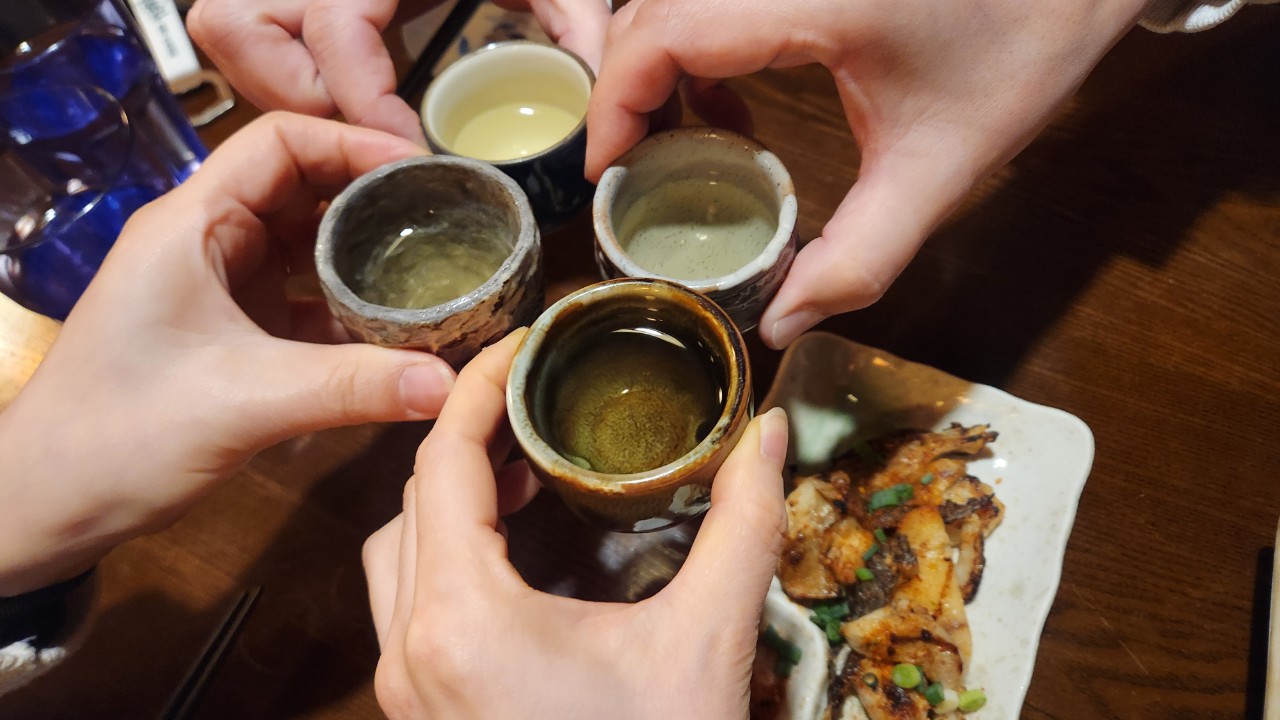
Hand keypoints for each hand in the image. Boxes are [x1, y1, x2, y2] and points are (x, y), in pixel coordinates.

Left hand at [0, 113, 454, 594]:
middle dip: (374, 197)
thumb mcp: (244, 401)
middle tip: (448, 216)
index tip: (422, 171)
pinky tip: (401, 327)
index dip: (353, 143)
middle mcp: (208, 242)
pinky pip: (308, 301)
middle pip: (304, 187)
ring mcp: (222, 288)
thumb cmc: (118, 434)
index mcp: (192, 225)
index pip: (280, 143)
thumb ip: (351, 387)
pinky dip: (354, 308)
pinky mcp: (236, 333)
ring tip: (438, 263)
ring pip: (310, 246)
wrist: (53, 502)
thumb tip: (448, 381)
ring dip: (369, 253)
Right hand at [187, 0, 611, 142]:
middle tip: (370, 131)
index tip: (411, 152)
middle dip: (301, 96)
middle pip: (240, 29)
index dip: (365, 101)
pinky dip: (284, 74)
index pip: (338, 30)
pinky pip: (245, 31)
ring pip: (228, 31)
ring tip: (352, 116)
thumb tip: (593, 91)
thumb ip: (575, 17)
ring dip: (281, 87)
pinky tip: (346, 95)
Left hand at [364, 331, 788, 718]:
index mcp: (463, 622)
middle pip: (410, 502)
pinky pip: (406, 608)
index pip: (442, 464)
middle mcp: (411, 656)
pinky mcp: (423, 718)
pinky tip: (511, 552)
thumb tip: (765, 435)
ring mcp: (407, 696)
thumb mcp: (707, 643)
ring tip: (523, 470)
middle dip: (468, 439)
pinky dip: (444, 555)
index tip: (522, 344)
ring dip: (446, 499)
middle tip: (535, 402)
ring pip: (394, 556)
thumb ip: (741, 526)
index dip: (476, 387)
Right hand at [586, 0, 1149, 347]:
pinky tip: (733, 103)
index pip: (662, 33)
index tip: (610, 174)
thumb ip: (858, 258)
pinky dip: (699, 44)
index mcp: (809, 0)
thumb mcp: (939, 171)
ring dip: (662, 66)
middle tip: (636, 170)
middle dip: (629, 91)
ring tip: (684, 142)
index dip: (616, 105)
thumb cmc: (1021, 53)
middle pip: (653, 9)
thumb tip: (781, 323)